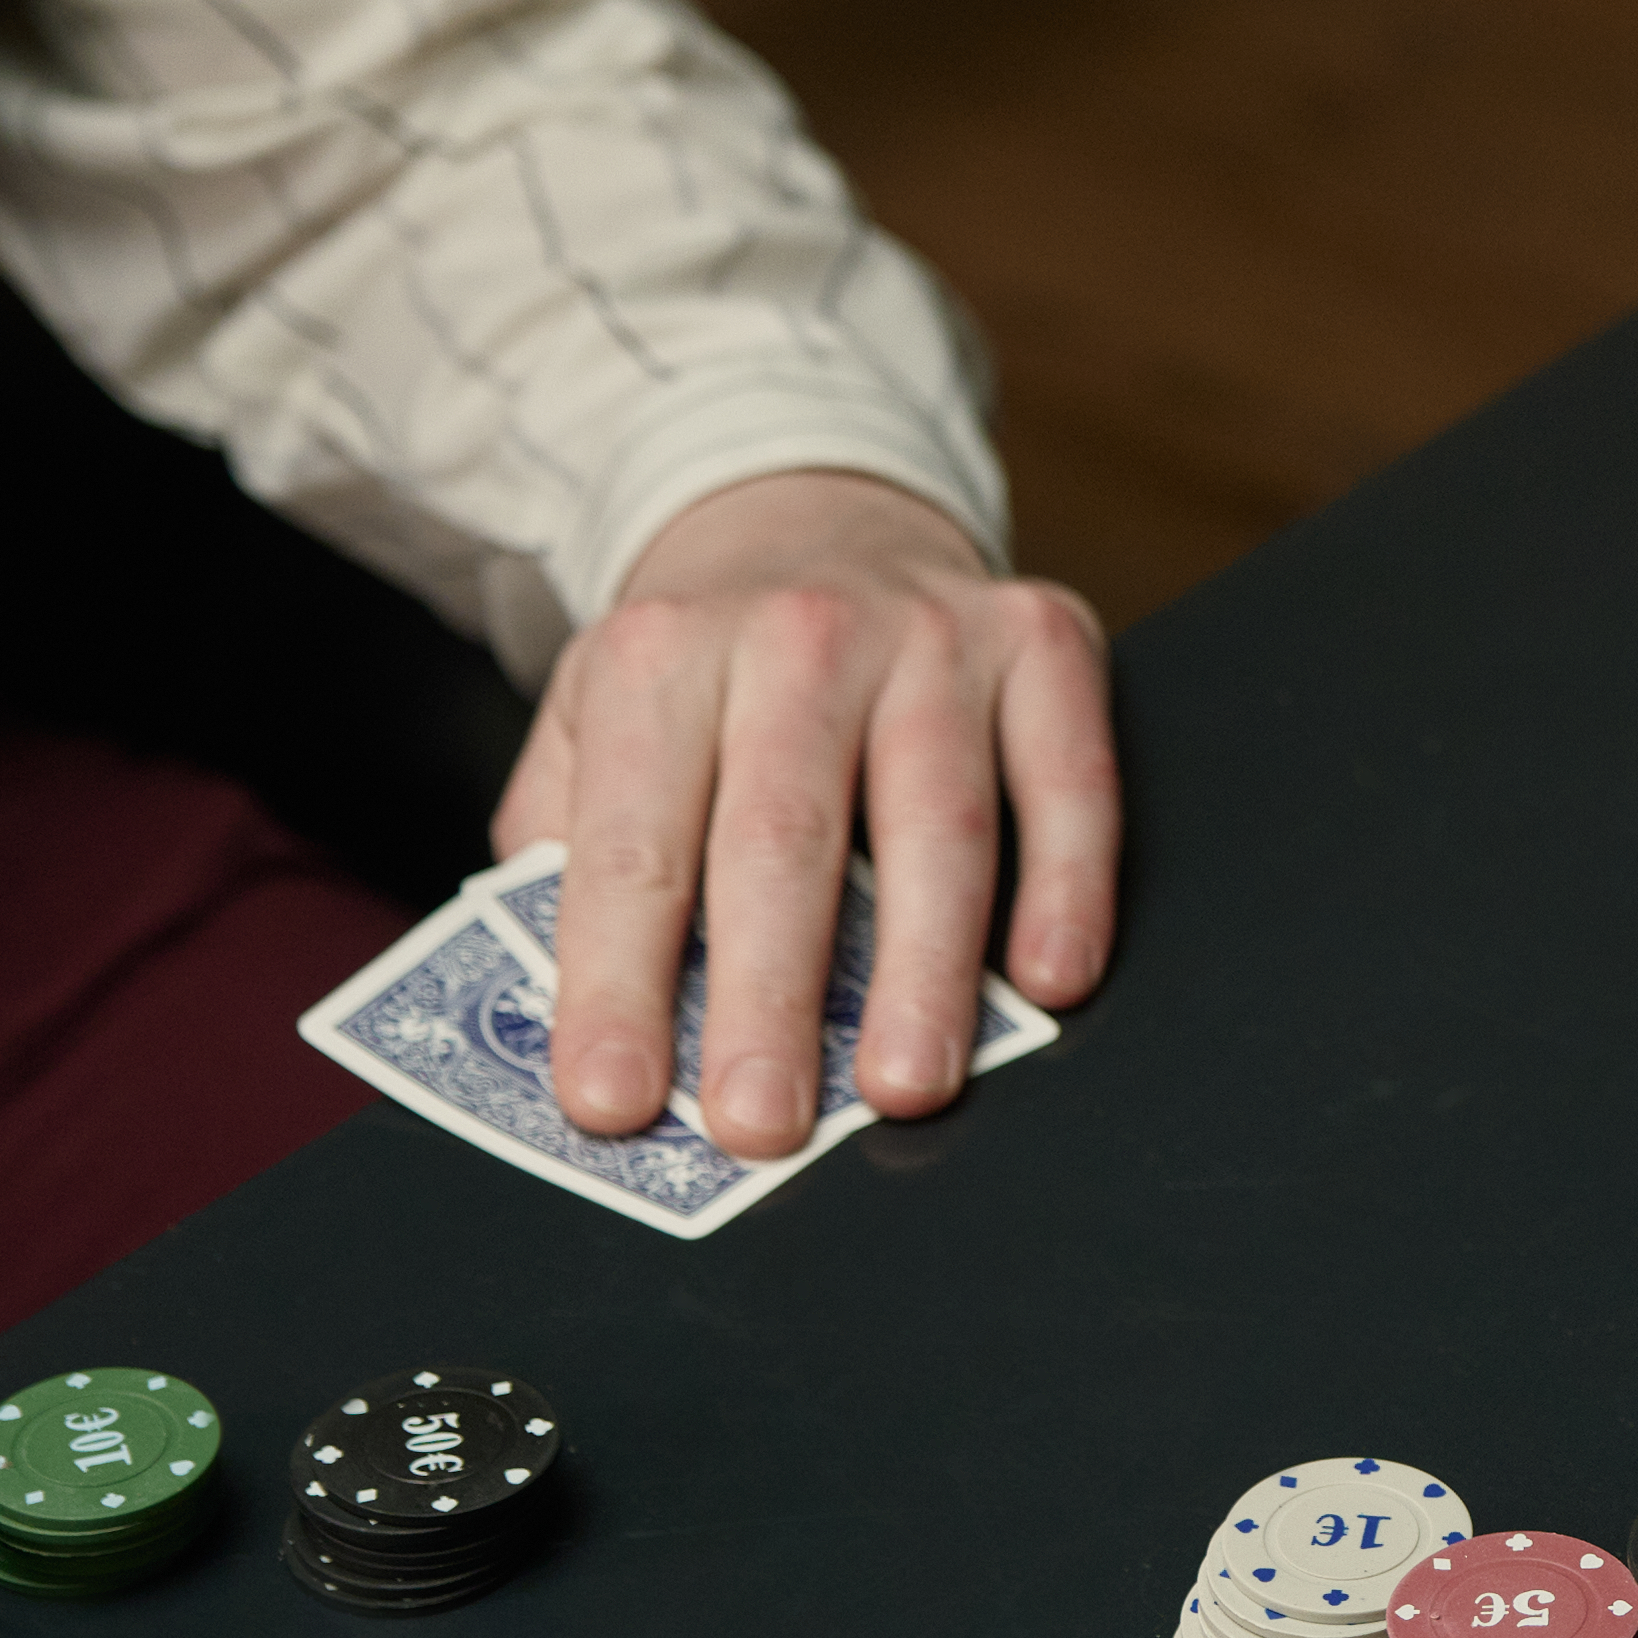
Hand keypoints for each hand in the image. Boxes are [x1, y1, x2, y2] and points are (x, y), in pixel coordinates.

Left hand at [493, 470, 1119, 1151]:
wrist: (817, 511)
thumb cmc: (707, 669)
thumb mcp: (595, 723)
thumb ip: (568, 850)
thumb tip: (573, 1012)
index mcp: (662, 656)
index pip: (634, 847)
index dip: (618, 983)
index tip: (614, 1103)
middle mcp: (797, 632)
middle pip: (781, 839)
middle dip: (770, 996)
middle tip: (760, 1125)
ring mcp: (933, 635)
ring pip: (934, 823)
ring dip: (924, 969)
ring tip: (903, 1087)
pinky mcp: (1045, 641)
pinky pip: (1069, 780)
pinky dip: (1068, 883)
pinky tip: (1049, 979)